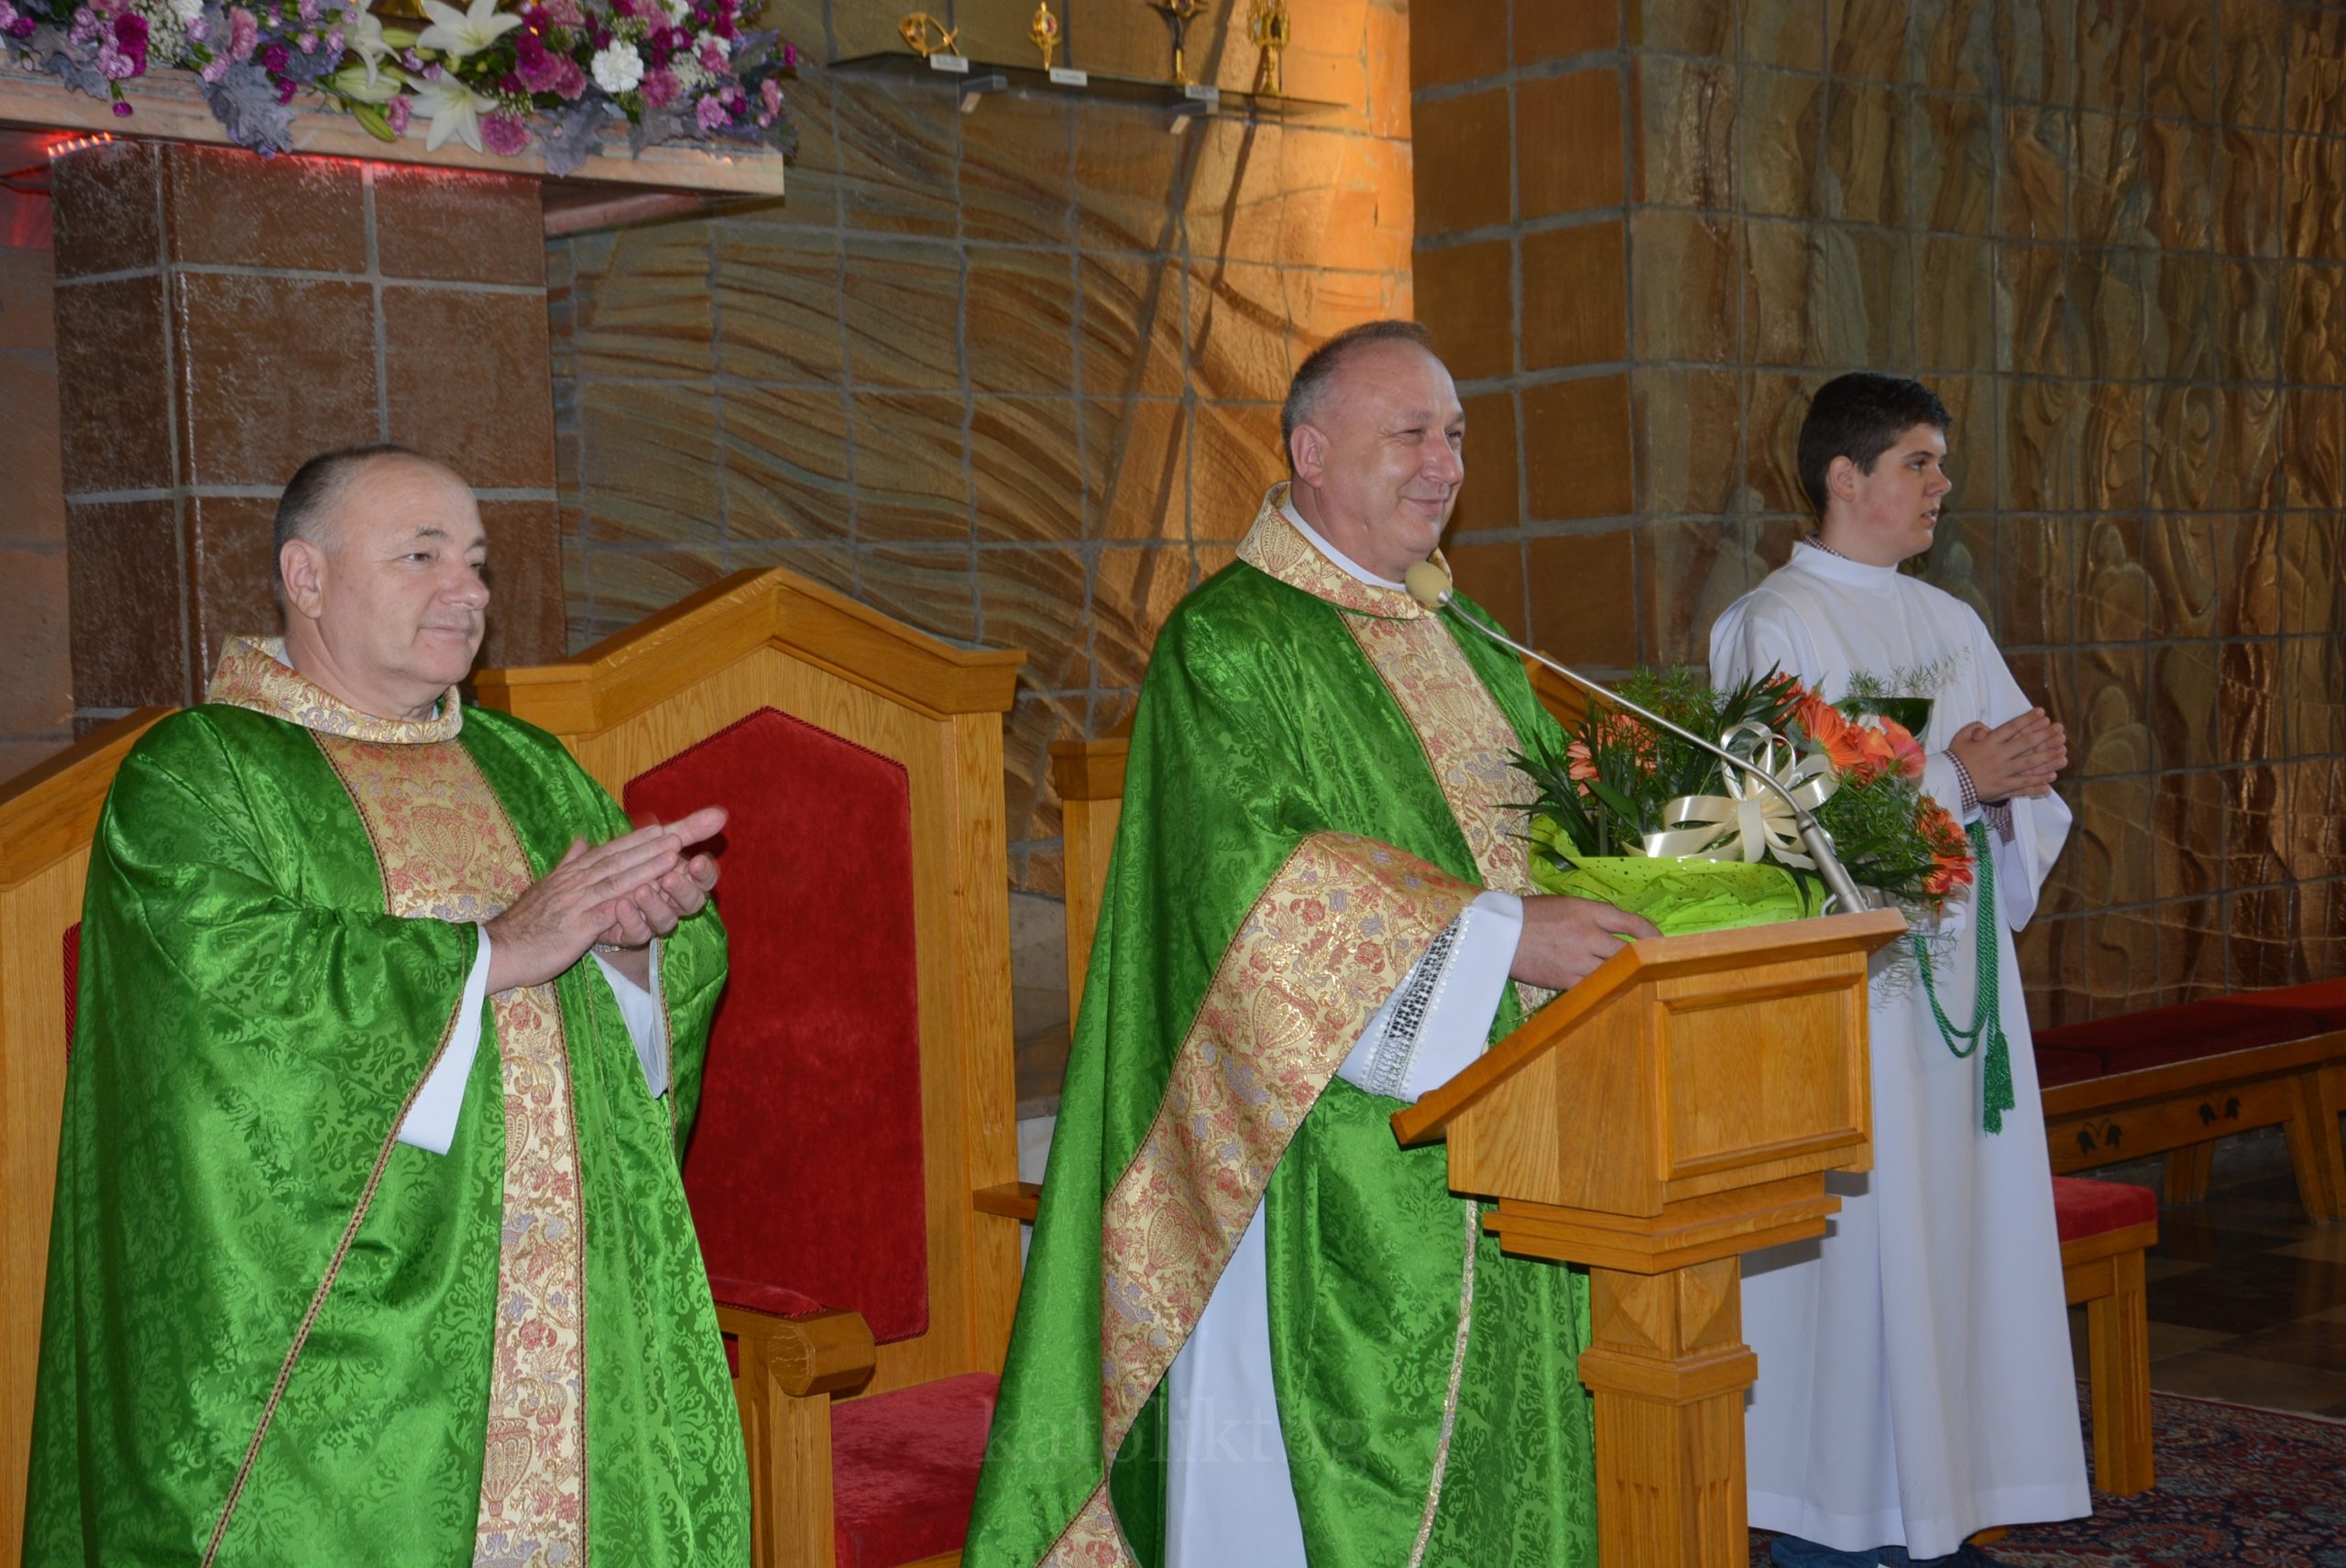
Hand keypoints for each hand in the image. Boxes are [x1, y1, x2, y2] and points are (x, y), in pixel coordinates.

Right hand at [484, 807, 725, 992]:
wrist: (496, 950)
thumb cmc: (525, 925)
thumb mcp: (547, 888)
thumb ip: (568, 863)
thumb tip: (583, 840)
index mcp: (571, 874)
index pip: (610, 851)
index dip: (637, 839)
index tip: (663, 827)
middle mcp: (575, 882)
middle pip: (619, 859)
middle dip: (651, 845)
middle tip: (681, 832)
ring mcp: (576, 903)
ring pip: (616, 880)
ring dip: (646, 865)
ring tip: (674, 853)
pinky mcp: (577, 927)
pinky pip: (608, 913)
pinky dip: (630, 901)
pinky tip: (649, 895)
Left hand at [596, 818, 723, 948]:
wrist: (601, 890)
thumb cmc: (640, 861)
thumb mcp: (662, 842)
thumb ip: (690, 829)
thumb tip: (721, 813)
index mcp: (686, 879)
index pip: (705, 879)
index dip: (704, 873)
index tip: (696, 862)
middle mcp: (675, 903)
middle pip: (691, 903)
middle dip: (681, 890)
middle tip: (669, 877)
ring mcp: (655, 921)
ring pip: (665, 921)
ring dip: (654, 905)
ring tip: (641, 890)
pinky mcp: (633, 934)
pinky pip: (638, 933)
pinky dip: (631, 919)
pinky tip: (620, 904)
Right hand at [1511, 895, 1660, 990]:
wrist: (1499, 933)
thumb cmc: (1531, 915)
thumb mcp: (1567, 905)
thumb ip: (1594, 917)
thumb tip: (1618, 931)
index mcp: (1588, 911)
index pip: (1631, 922)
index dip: (1651, 933)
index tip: (1660, 941)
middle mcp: (1588, 935)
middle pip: (1629, 951)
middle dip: (1642, 958)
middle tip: (1654, 964)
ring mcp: (1578, 959)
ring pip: (1615, 972)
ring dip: (1625, 975)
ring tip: (1634, 979)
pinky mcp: (1566, 979)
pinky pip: (1595, 987)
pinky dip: (1605, 988)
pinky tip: (1609, 990)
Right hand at [1949, 709, 2065, 801]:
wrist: (1948, 783)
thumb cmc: (1954, 759)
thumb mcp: (1960, 739)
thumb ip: (1974, 729)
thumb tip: (1987, 728)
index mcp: (1989, 743)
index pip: (2012, 728)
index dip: (2028, 720)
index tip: (2043, 714)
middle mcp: (1999, 757)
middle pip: (2026, 745)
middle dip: (2044, 737)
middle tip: (2060, 732)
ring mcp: (2003, 773)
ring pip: (2029, 766)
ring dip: (2048, 760)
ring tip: (2063, 756)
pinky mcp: (2003, 788)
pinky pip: (2023, 786)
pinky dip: (2037, 784)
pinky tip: (2050, 781)